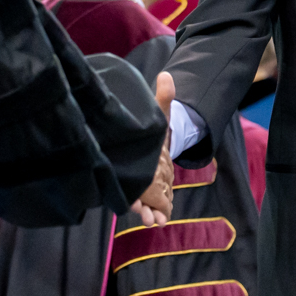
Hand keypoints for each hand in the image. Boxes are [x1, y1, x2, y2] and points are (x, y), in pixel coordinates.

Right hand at [132, 73, 176, 226]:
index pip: (128, 175)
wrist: (157, 141)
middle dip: (140, 206)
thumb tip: (167, 75)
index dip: (132, 189)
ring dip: (148, 213)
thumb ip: (163, 97)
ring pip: (141, 203)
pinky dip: (156, 213)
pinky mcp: (148, 192)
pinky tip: (162, 220)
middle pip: (134, 193)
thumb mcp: (158, 114)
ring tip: (154, 220)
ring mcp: (141, 185)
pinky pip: (150, 206)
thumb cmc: (151, 130)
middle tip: (146, 215)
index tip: (137, 201)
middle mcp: (134, 174)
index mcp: (134, 159)